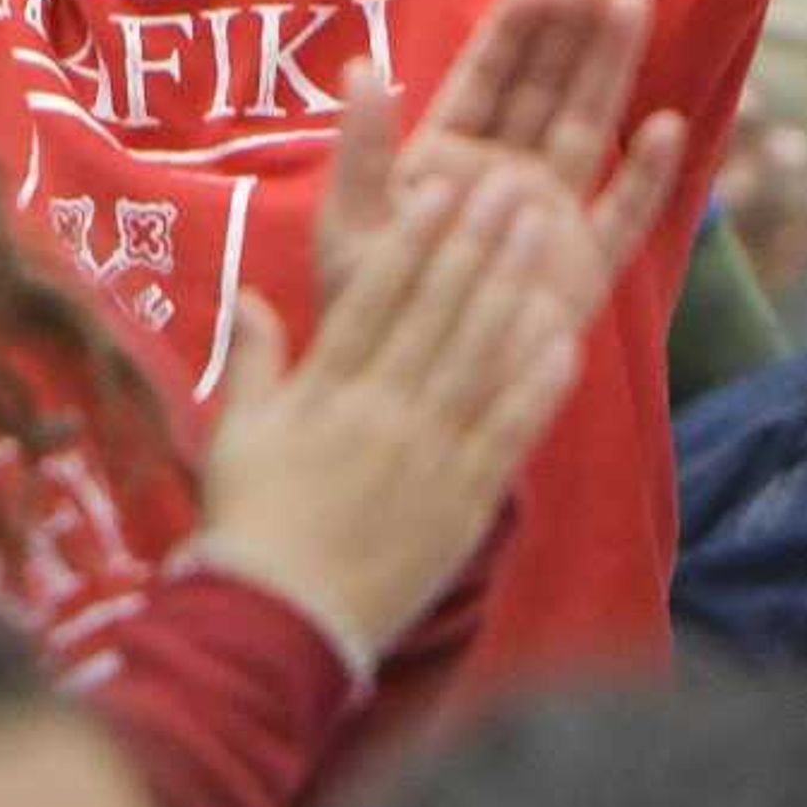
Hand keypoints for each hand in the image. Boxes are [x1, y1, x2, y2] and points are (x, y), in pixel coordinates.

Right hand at [193, 166, 586, 658]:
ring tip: (543, 233)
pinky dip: (538, 385)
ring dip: (513, 290)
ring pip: (478, 357)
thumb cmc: (252, 524)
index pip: (375, 297)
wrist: (278, 624)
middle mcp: (381, 409)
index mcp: (326, 388)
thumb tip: (247, 293)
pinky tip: (567, 339)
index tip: (440, 187)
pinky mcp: (464, 500)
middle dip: (476, 241)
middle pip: (437, 312)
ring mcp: (427, 454)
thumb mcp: (239, 433)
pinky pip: (507, 432)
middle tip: (509, 183)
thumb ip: (255, 359)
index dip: (413, 238)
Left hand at [311, 0, 686, 361]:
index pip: (486, 78)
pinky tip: (666, 127)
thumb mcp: (350, 226)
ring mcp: (548, 216)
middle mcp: (504, 174)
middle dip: (571, 31)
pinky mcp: (581, 267)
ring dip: (611, 69)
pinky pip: (623, 215)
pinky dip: (646, 176)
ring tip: (635, 5)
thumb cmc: (364, 309)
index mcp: (446, 155)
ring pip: (587, 129)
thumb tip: (360, 65)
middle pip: (545, 89)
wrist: (403, 397)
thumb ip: (361, 150)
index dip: (514, 29)